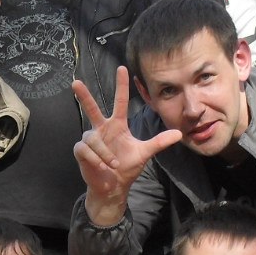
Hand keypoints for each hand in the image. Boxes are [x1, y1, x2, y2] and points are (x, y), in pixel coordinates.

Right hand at [74, 67, 181, 226]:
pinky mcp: (81, 150)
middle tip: (76, 82)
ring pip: (93, 139)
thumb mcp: (144, 153)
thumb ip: (159, 142)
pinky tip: (101, 165)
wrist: (113, 187)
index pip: (119, 101)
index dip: (121, 85)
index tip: (122, 68)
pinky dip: (96, 158)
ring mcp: (90, 139)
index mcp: (117, 125)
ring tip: (112, 164)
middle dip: (84, 96)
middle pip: (92, 108)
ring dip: (104, 153)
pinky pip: (86, 149)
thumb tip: (180, 134)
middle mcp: (102, 128)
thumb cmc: (127, 167)